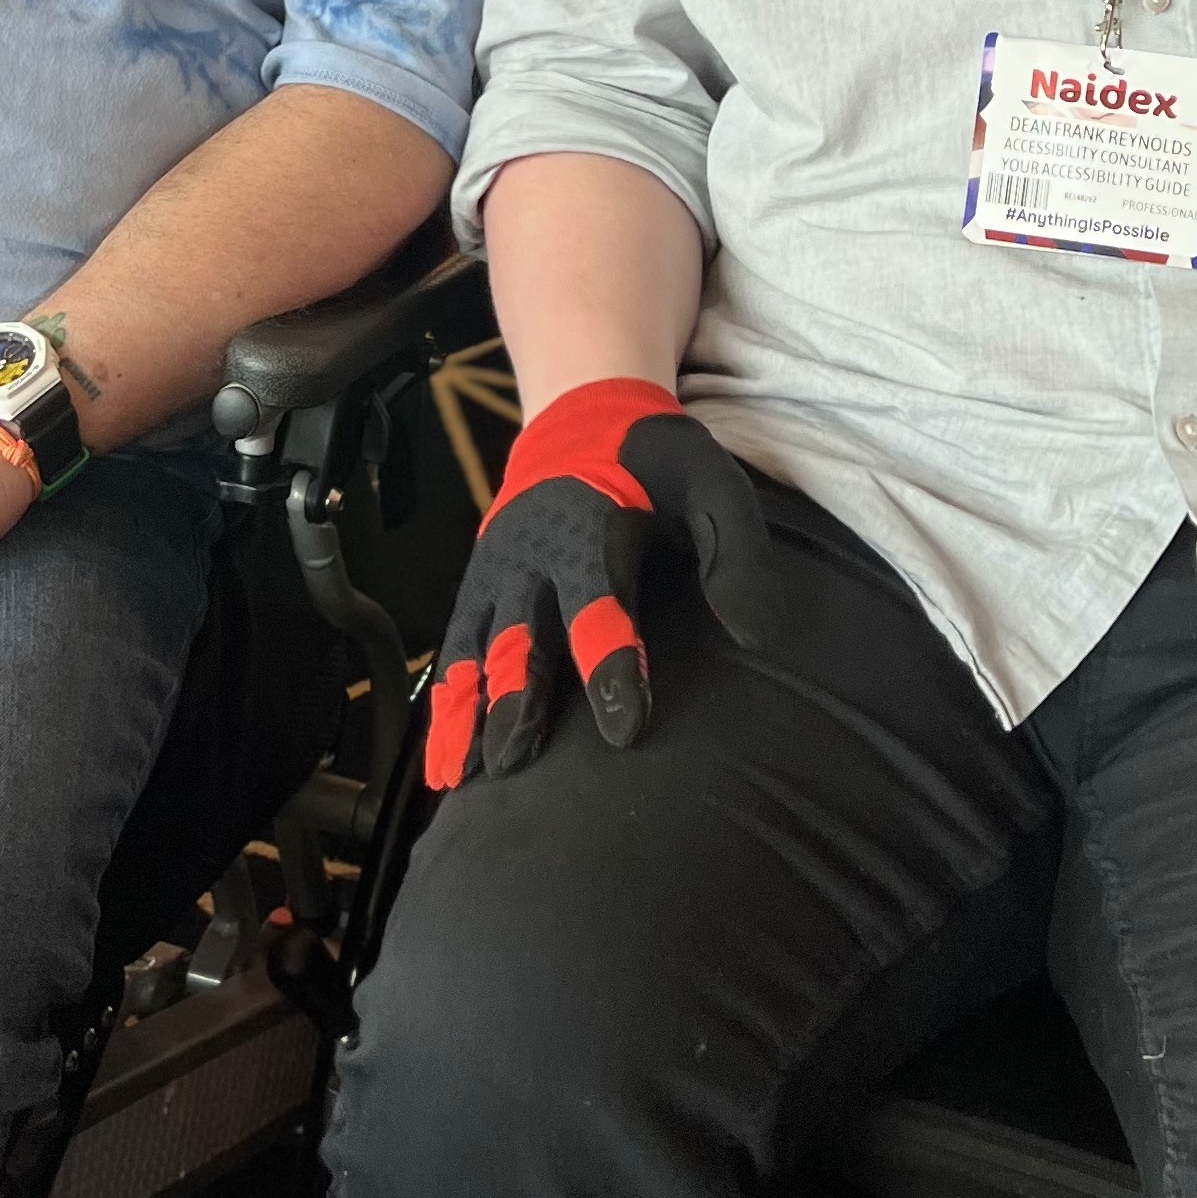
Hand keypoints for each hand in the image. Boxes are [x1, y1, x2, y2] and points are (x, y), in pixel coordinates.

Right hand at [423, 379, 778, 789]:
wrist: (583, 419)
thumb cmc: (656, 464)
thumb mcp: (711, 486)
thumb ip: (735, 554)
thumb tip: (756, 636)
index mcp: (589, 530)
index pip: (599, 604)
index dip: (611, 664)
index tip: (625, 728)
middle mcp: (530, 557)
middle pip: (523, 638)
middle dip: (517, 700)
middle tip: (513, 763)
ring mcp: (496, 576)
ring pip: (476, 652)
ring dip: (469, 712)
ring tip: (460, 777)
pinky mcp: (478, 592)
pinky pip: (454, 653)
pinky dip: (445, 708)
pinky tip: (441, 767)